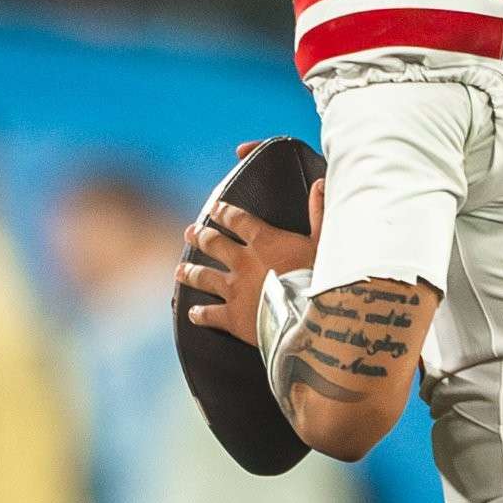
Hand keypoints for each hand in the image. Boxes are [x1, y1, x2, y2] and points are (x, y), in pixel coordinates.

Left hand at [174, 156, 322, 345]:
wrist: (306, 318)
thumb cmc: (319, 279)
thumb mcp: (323, 242)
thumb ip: (319, 213)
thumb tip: (319, 183)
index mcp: (263, 241)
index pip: (238, 220)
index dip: (224, 212)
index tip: (215, 208)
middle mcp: (242, 262)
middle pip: (214, 244)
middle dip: (200, 236)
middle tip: (190, 232)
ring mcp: (233, 290)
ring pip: (204, 277)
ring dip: (190, 272)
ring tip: (180, 270)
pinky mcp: (232, 317)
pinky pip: (209, 314)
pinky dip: (199, 313)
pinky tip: (192, 312)